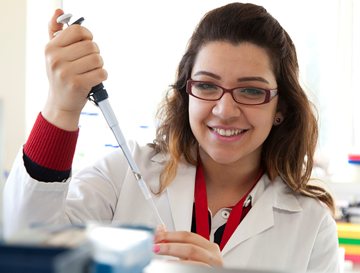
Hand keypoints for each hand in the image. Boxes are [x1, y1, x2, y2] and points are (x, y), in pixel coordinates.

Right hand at [42, 9, 106, 130]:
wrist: (60, 103)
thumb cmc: (61, 76)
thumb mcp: (55, 53)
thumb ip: (56, 32)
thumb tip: (58, 11)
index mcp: (51, 48)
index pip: (78, 30)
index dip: (87, 36)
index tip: (86, 44)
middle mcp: (56, 59)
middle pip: (91, 45)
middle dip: (95, 54)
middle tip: (88, 63)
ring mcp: (65, 72)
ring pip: (98, 59)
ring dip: (99, 65)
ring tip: (90, 71)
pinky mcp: (77, 84)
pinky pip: (101, 73)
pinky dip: (102, 76)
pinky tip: (94, 79)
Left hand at [154, 230, 222, 266]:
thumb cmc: (200, 269)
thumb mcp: (189, 256)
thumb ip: (178, 243)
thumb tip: (161, 230)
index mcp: (209, 248)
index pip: (188, 235)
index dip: (169, 234)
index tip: (156, 236)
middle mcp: (213, 256)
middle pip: (189, 244)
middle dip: (169, 244)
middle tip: (154, 245)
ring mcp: (213, 266)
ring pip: (191, 253)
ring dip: (172, 252)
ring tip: (159, 253)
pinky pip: (193, 267)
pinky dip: (178, 265)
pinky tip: (169, 266)